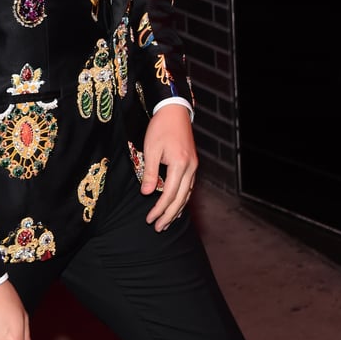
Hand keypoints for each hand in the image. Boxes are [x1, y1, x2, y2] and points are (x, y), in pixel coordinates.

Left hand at [141, 103, 197, 231]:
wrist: (175, 111)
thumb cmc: (161, 127)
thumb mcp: (151, 148)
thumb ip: (150, 172)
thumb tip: (146, 193)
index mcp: (179, 164)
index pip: (169, 194)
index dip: (159, 209)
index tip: (149, 219)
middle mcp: (190, 168)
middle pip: (181, 198)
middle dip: (169, 215)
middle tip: (158, 228)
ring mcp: (193, 167)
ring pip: (187, 195)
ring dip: (177, 210)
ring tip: (167, 223)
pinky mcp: (192, 164)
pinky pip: (189, 187)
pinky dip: (182, 199)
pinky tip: (176, 206)